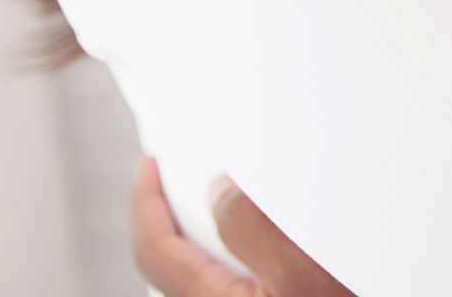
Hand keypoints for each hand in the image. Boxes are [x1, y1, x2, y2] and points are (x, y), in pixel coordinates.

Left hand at [129, 157, 355, 296]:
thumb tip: (219, 192)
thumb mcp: (305, 273)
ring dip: (202, 236)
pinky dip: (230, 253)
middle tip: (177, 178)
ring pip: (199, 277)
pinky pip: (229, 285)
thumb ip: (253, 229)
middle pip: (169, 265)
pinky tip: (259, 240)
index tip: (152, 165)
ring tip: (219, 204)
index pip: (155, 251)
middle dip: (167, 217)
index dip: (146, 203)